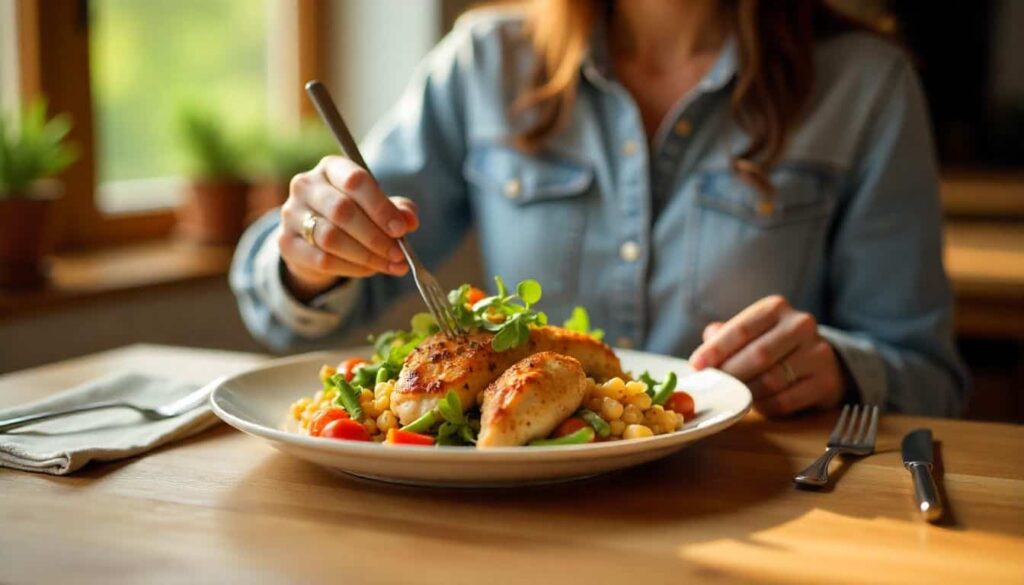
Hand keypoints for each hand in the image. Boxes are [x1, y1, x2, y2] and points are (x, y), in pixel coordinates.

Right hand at [278, 155, 419, 299]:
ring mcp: (291, 214)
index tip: (401, 230)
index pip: (355, 180)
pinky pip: (321, 260)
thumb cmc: (354, 215)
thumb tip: (409, 221)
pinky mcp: (285, 243)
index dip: (380, 207)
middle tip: (399, 254)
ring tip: (390, 265)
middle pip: (342, 211)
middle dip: (375, 236)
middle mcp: (305, 185)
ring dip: (366, 256)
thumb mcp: (378, 207)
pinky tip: (370, 270)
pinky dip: (351, 268)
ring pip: (331, 238)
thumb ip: (398, 210)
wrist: (315, 238)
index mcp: (331, 168)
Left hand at [689, 295, 843, 416]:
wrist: (820, 362)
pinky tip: (755, 405)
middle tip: (713, 386)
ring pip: (771, 380)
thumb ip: (724, 337)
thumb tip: (701, 358)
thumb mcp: (750, 332)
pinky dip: (764, 406)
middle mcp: (800, 325)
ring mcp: (818, 353)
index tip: (697, 365)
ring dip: (746, 392)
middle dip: (730, 374)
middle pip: (758, 355)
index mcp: (776, 308)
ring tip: (733, 396)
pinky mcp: (826, 382)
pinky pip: (786, 400)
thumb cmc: (772, 345)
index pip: (742, 329)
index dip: (716, 349)